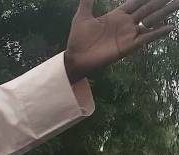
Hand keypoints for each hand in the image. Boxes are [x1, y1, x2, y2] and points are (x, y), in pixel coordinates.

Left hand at [64, 0, 178, 82]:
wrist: (75, 59)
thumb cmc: (77, 39)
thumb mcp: (82, 17)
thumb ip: (87, 1)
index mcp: (116, 15)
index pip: (136, 1)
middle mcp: (126, 23)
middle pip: (148, 8)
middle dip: (160, 0)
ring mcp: (129, 34)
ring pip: (151, 20)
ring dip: (164, 12)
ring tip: (177, 3)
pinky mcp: (129, 46)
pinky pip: (147, 37)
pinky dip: (158, 32)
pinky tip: (170, 27)